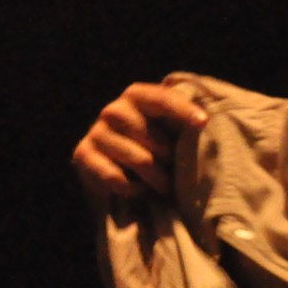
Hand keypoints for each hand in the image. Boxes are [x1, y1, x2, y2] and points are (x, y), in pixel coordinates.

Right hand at [71, 81, 207, 209]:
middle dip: (169, 158)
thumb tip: (205, 121)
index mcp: (137, 96)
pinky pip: (115, 176)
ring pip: (138, 159)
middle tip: (175, 171)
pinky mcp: (82, 155)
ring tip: (164, 186)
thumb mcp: (170, 135)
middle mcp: (113, 110)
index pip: (162, 99)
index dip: (183, 110)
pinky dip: (133, 189)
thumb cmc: (155, 153)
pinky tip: (139, 190)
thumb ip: (183, 125)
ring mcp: (96, 132)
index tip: (204, 123)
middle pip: (151, 135)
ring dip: (157, 178)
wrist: (119, 181)